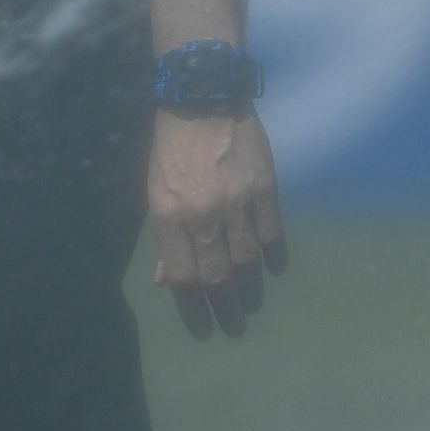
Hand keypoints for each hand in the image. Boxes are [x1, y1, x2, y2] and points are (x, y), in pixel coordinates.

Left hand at [148, 107, 285, 339]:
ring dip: (250, 290)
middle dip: (225, 309)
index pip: (183, 277)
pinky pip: (273, 236)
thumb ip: (164, 239)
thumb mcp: (155, 193)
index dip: (192, 310)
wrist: (203, 100)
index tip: (203, 330)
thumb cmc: (172, 149)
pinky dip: (274, 258)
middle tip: (233, 328)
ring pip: (247, 262)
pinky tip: (273, 270)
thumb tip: (165, 281)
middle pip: (217, 277)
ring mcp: (236, 204)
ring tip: (250, 304)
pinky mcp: (264, 190)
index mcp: (170, 218)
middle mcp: (203, 216)